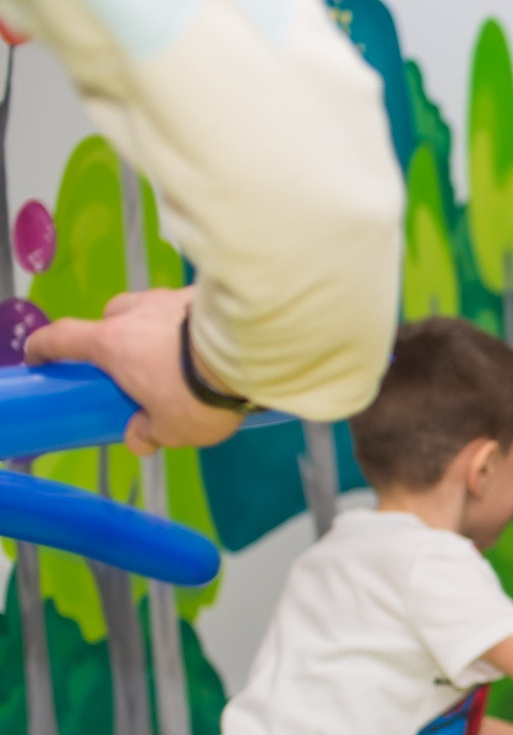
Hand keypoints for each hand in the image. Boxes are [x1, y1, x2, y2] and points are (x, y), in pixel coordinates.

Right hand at [25, 289, 247, 453]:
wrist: (252, 352)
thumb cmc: (198, 392)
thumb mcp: (173, 428)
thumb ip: (151, 431)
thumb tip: (138, 439)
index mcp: (112, 343)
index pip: (62, 337)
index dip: (45, 346)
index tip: (38, 355)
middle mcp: (136, 312)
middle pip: (112, 317)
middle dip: (116, 338)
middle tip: (135, 366)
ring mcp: (172, 297)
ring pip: (151, 309)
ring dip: (157, 329)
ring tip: (181, 358)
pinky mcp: (207, 295)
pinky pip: (188, 309)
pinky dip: (190, 325)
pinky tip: (211, 346)